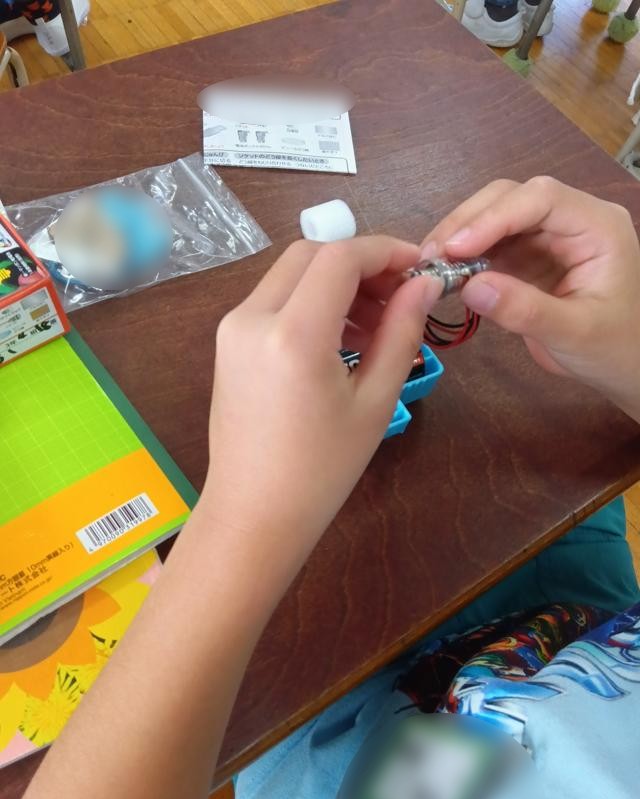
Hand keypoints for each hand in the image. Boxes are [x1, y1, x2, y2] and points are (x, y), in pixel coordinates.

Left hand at [202, 237, 440, 572]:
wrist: (254, 513)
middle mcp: (252, 319)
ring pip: (291, 274)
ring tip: (375, 326)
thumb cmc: (321, 471)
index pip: (340, 257)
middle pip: (312, 254)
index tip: (420, 269)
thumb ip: (401, 332)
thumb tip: (424, 284)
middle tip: (399, 297)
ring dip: (336, 283)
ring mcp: (232, 329)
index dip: (386, 251)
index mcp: (293, 335)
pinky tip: (341, 338)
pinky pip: (274, 300)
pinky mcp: (228, 342)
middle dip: (361, 264)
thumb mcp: (374, 401)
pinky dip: (311, 302)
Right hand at [422, 177, 639, 421]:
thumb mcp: (574, 333)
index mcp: (597, 226)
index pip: (541, 199)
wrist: (623, 366)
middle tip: (431, 257)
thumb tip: (470, 286)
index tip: (456, 248)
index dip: (494, 217)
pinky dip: (463, 257)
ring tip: (430, 266)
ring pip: (493, 217)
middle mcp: (571, 220)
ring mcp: (546, 237)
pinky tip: (444, 274)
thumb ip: (525, 310)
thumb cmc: (613, 348)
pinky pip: (489, 246)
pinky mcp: (526, 257)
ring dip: (459, 237)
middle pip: (511, 198)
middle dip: (468, 223)